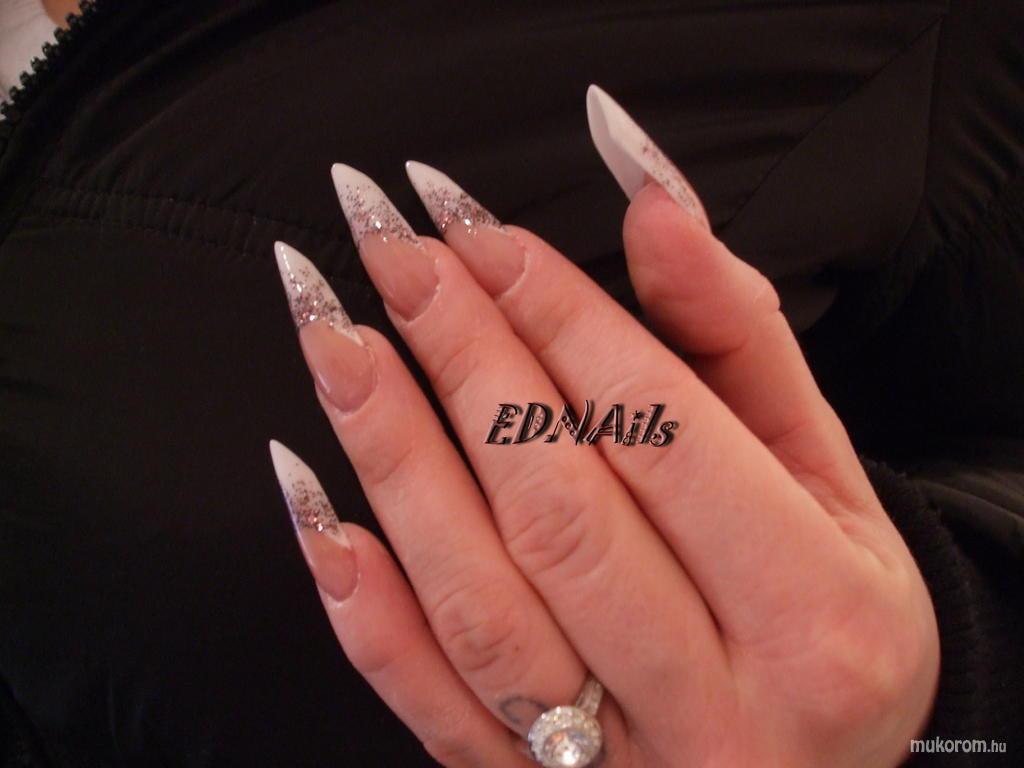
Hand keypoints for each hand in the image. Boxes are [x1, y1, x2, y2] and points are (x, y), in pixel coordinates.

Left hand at [268, 87, 938, 766]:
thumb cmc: (828, 621)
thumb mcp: (829, 483)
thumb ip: (744, 344)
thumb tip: (656, 209)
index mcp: (816, 614)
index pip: (659, 430)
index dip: (558, 315)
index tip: (477, 231)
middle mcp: (719, 705)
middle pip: (556, 508)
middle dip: (464, 362)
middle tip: (393, 255)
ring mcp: (615, 767)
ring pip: (479, 605)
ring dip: (394, 462)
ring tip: (337, 346)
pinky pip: (431, 708)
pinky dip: (365, 609)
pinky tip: (318, 509)